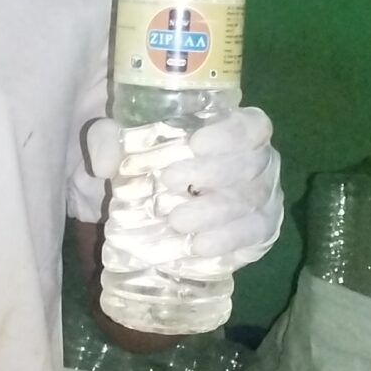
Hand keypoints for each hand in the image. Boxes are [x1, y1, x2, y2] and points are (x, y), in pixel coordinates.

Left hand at [84, 106, 283, 271]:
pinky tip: (199, 245)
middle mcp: (260, 160)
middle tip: (169, 181)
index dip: (230, 133)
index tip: (195, 142)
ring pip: (250, 200)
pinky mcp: (261, 230)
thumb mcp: (128, 145)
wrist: (172, 209)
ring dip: (213, 211)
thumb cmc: (159, 164)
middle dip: (212, 172)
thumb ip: (109, 141)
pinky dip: (227, 240)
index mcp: (238, 129)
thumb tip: (105, 163)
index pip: (251, 125)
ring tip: (177, 220)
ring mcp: (265, 196)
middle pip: (250, 163)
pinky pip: (253, 234)